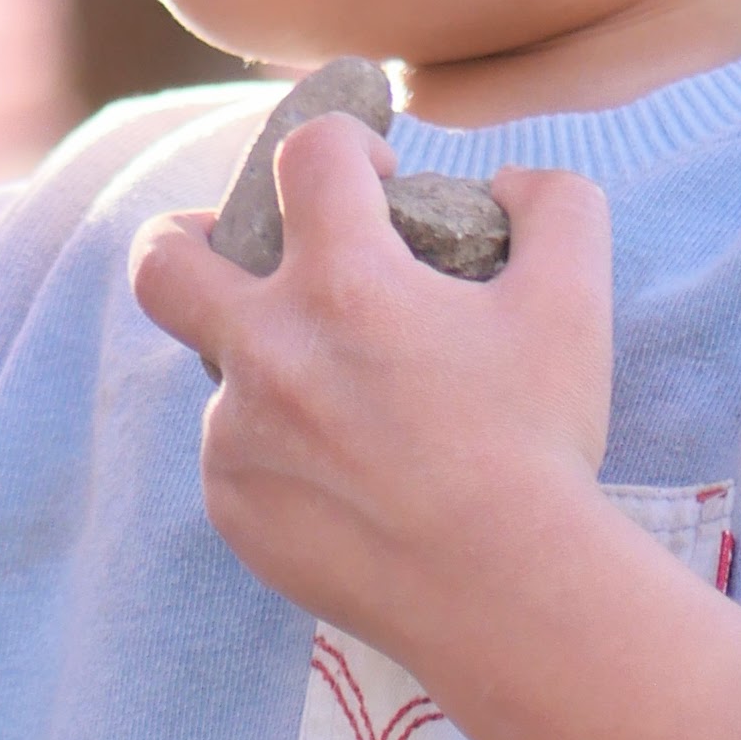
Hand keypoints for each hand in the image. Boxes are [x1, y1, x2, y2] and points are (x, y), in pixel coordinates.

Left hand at [129, 113, 740, 739]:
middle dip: (188, 235)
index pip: (306, 154)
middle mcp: (267, 351)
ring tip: (356, 406)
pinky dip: (285, 451)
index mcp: (343, 283)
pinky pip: (239, 455)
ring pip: (226, 371)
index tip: (379, 189)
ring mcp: (237, 434)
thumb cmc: (539, 440)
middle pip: (164, 260)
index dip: (344, 147)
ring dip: (275, 367)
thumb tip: (508, 181)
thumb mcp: (576, 299)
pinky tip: (352, 480)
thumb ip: (555, 203)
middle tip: (237, 251)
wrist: (504, 591)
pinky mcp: (232, 507)